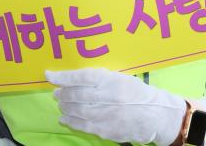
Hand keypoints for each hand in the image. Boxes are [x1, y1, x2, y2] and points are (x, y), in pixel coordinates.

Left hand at [46, 68, 185, 144]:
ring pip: (77, 111)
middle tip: (57, 93)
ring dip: (65, 107)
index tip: (49, 76)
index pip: (81, 76)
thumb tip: (74, 79)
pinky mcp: (107, 129)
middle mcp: (107, 96)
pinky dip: (71, 122)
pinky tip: (65, 119)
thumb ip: (98, 78)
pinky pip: (84, 125)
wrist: (156, 115)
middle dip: (63, 94)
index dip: (63, 77)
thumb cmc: (136, 93)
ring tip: (61, 104)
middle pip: (76, 95)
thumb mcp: (119, 78)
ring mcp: (106, 114)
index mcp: (111, 80)